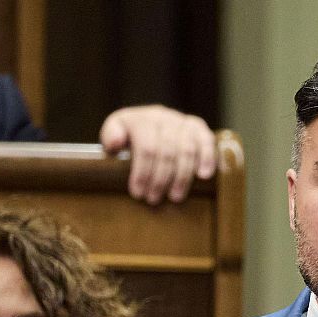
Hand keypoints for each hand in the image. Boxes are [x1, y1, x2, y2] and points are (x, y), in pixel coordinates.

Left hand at [99, 104, 215, 203]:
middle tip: (153, 199)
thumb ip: (110, 136)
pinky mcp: (198, 127)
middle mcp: (163, 117)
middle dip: (160, 179)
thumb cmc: (128, 137)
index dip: (143, 173)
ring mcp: (182, 121)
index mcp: (140, 118)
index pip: (146, 147)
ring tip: (175, 197)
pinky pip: (207, 141)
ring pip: (187, 150)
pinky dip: (208, 158)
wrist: (145, 125)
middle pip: (167, 151)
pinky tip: (204, 176)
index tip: (138, 194)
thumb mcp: (114, 133)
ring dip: (182, 177)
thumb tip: (115, 144)